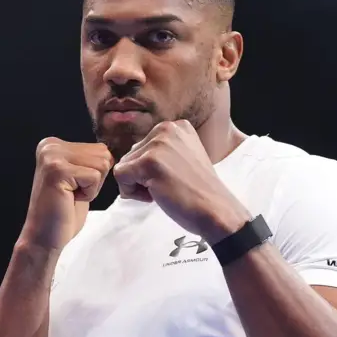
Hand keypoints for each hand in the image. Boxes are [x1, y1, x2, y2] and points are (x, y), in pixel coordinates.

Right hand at [19, 138, 113, 250]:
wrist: (44, 236)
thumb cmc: (64, 211)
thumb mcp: (80, 177)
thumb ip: (91, 160)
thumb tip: (113, 151)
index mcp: (54, 144)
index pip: (100, 149)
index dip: (95, 173)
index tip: (74, 186)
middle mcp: (51, 145)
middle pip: (103, 154)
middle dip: (95, 179)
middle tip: (72, 193)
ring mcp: (52, 156)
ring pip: (101, 164)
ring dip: (92, 186)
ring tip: (71, 195)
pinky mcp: (58, 170)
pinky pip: (94, 177)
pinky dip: (89, 193)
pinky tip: (70, 199)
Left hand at [113, 120, 251, 242]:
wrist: (215, 210)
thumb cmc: (199, 191)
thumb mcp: (184, 157)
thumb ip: (162, 150)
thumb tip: (131, 156)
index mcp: (176, 126)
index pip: (143, 147)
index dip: (152, 169)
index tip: (174, 178)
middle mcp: (166, 128)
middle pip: (131, 155)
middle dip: (143, 176)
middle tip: (169, 186)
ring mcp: (157, 145)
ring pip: (124, 166)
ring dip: (138, 185)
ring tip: (164, 190)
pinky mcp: (148, 162)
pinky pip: (120, 176)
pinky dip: (131, 192)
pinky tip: (155, 195)